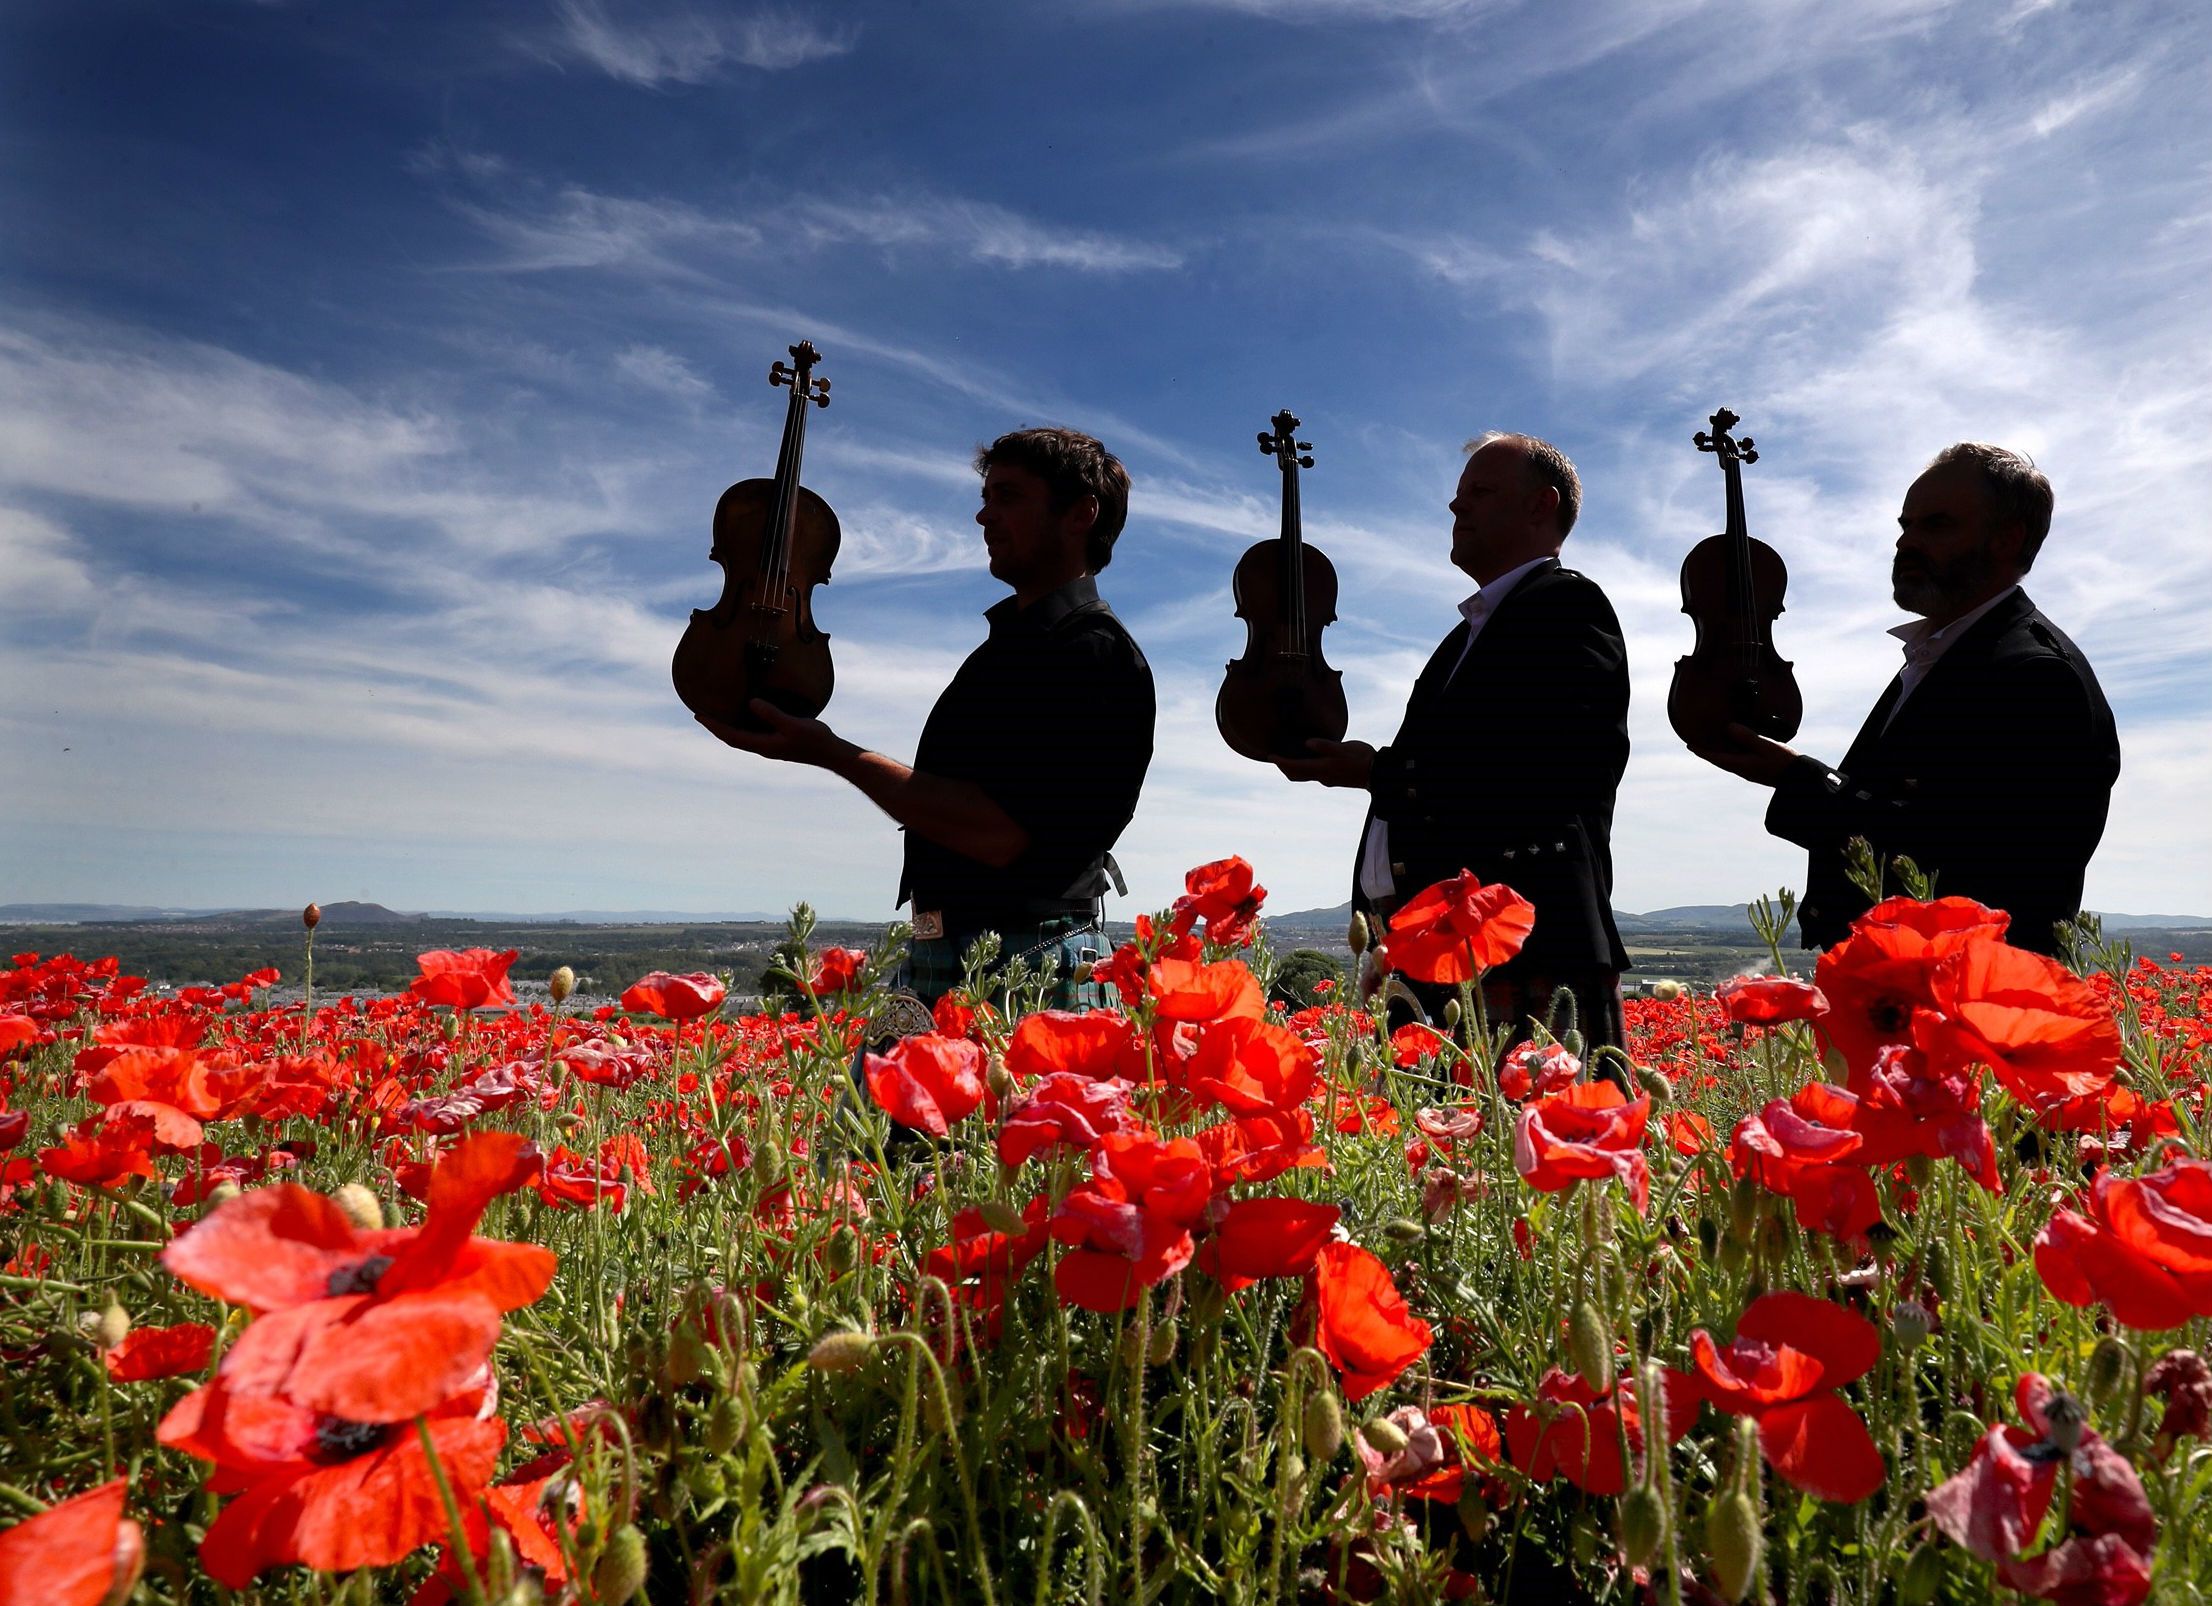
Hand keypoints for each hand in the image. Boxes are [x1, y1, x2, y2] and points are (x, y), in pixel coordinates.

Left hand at [695, 700, 847, 768]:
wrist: (832, 754)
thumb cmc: (815, 740)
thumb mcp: (793, 725)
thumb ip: (772, 714)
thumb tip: (752, 703)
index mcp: (763, 745)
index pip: (731, 736)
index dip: (714, 726)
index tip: (699, 715)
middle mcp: (763, 747)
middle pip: (733, 738)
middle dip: (717, 727)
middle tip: (701, 715)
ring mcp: (771, 746)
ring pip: (742, 737)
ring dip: (728, 727)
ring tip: (717, 716)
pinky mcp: (778, 742)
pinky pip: (753, 734)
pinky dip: (743, 725)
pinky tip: (745, 717)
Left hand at [1276, 737, 1375, 788]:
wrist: (1378, 774)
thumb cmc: (1361, 759)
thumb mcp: (1343, 749)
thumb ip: (1325, 746)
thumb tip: (1307, 743)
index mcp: (1322, 769)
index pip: (1295, 767)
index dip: (1281, 762)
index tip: (1270, 756)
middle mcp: (1322, 777)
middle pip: (1296, 775)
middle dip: (1285, 767)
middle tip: (1276, 758)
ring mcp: (1328, 779)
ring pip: (1305, 776)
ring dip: (1295, 768)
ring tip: (1289, 757)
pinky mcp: (1335, 778)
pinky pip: (1314, 774)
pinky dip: (1306, 768)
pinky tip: (1310, 759)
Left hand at [1689, 722, 1801, 786]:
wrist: (1801, 779)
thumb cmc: (1785, 762)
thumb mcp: (1766, 746)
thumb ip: (1748, 737)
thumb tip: (1729, 727)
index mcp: (1742, 765)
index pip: (1716, 757)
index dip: (1702, 751)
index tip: (1689, 745)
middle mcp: (1743, 770)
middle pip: (1720, 760)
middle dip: (1708, 751)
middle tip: (1697, 743)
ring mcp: (1751, 771)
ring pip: (1730, 760)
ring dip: (1720, 752)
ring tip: (1712, 743)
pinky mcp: (1758, 770)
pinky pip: (1740, 760)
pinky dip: (1733, 752)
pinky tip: (1736, 747)